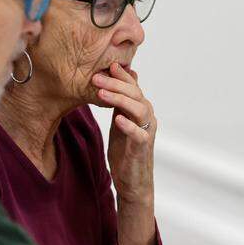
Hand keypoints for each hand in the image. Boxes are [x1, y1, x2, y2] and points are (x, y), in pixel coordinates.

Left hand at [95, 63, 155, 205]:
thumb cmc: (126, 150)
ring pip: (138, 109)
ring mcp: (147, 132)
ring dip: (120, 99)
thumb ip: (120, 102)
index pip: (133, 86)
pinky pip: (139, 134)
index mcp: (141, 109)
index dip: (121, 75)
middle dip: (116, 83)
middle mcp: (147, 117)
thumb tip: (118, 79)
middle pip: (135, 94)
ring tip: (101, 93)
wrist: (133, 180)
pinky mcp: (143, 148)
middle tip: (96, 77)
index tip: (105, 65)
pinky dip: (129, 125)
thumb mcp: (120, 121)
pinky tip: (117, 119)